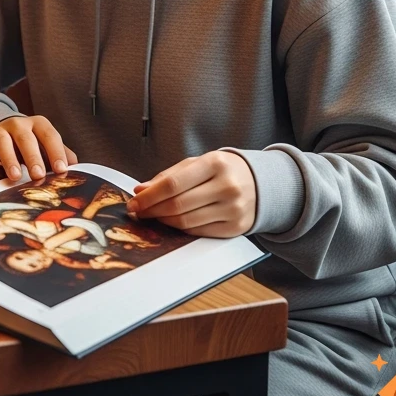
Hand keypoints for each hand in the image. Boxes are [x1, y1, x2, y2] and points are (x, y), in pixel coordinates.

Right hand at [0, 115, 77, 180]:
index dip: (56, 152)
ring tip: (16, 176)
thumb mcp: (45, 144)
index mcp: (38, 124)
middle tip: (38, 175)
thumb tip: (76, 167)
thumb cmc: (30, 143)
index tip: (62, 169)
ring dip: (9, 159)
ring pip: (3, 142)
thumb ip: (60, 153)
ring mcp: (0, 131)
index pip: (50, 135)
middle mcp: (18, 124)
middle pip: (26, 138)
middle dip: (33, 156)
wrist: (3, 131)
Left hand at [127, 151, 256, 237]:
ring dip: (163, 221)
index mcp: (215, 164)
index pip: (173, 184)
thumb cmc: (223, 170)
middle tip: (138, 211)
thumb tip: (141, 190)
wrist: (261, 183)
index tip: (134, 202)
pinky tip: (172, 222)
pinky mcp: (236, 227)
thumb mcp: (198, 164)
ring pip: (186, 222)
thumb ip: (168, 176)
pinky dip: (180, 229)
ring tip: (153, 216)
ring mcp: (233, 209)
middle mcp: (227, 187)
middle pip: (178, 205)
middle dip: (152, 210)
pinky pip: (198, 232)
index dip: (149, 196)